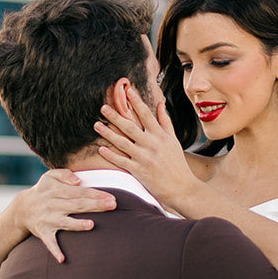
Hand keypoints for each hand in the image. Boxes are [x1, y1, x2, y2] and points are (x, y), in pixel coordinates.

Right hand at [19, 168, 116, 264]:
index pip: (80, 192)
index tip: (111, 197)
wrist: (21, 209)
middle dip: (95, 205)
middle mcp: (53, 205)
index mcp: (56, 190)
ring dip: (77, 225)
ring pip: (65, 222)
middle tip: (112, 206)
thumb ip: (64, 174)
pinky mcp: (43, 233)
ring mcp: (48, 219)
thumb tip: (79, 181)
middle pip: (77, 205)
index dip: (96, 194)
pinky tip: (62, 259)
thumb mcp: (49, 176)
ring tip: (91, 225)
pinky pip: (49, 243)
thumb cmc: (43, 191)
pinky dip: (55, 251)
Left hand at [93, 92, 198, 210]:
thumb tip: (160, 104)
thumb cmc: (177, 163)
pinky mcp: (139, 171)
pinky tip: (100, 149)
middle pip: (130, 127)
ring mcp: (144, 158)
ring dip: (108, 134)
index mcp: (160, 136)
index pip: (146, 115)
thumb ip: (165, 122)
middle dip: (115, 116)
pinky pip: (122, 161)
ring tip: (96, 125)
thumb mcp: (173, 140)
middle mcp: (151, 145)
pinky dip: (111, 155)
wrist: (181, 187)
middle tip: (103, 107)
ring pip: (122, 143)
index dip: (136, 102)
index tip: (127, 91)